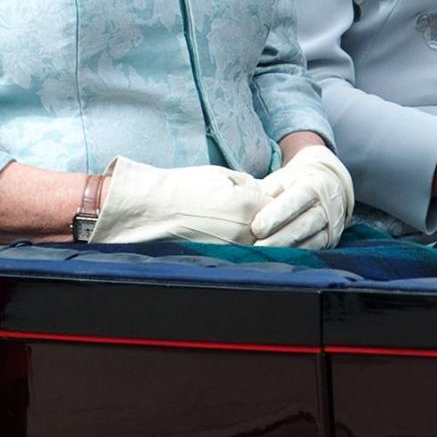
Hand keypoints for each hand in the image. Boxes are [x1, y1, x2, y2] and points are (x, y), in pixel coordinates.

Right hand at [90, 157, 267, 244]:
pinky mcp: (223, 260)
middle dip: (276, 218)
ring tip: (249, 222)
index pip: (282, 205)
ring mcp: (234, 250)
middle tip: (270, 210)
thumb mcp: (222, 175)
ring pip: (264, 243)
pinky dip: (248, 245)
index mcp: (247, 207)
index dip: (280, 198)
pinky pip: (246, 253)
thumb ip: (251, 184)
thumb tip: (270, 191)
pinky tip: (236, 234)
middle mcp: (245, 233)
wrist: (154, 210)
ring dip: (265, 235)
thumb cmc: (185, 187)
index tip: (278, 194)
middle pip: (276, 228)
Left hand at [250, 145, 353, 249]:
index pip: (294, 200)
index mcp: (312, 184)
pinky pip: (312, 251)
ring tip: (263, 256)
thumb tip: (242, 205)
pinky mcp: (330, 241)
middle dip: (278, 239)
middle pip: (302, 225)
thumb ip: (264, 192)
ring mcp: (330, 225)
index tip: (256, 227)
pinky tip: (278, 261)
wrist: (329, 184)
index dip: (275, 215)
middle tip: (256, 247)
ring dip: (286, 251)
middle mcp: (325, 205)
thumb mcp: (281, 179)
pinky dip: (295, 257)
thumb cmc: (295, 182)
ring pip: (310, 242)